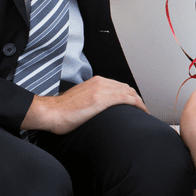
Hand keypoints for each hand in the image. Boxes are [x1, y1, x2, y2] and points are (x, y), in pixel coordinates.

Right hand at [20, 75, 147, 134]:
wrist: (51, 112)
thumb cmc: (61, 111)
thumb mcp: (78, 100)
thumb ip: (89, 101)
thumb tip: (95, 110)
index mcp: (94, 82)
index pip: (118, 86)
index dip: (129, 95)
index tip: (134, 105)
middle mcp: (100, 82)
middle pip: (126, 88)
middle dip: (136, 98)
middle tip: (142, 110)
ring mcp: (101, 89)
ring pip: (129, 92)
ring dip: (139, 101)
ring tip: (144, 112)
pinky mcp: (101, 99)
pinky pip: (126, 98)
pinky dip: (137, 104)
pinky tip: (142, 111)